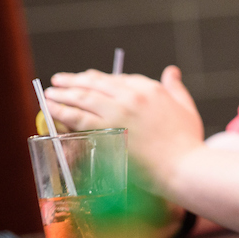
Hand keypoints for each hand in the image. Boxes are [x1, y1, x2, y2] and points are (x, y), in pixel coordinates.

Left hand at [44, 66, 203, 191]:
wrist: (182, 167)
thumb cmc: (187, 143)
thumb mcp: (186, 108)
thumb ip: (176, 87)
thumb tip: (171, 70)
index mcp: (151, 88)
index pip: (118, 79)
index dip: (99, 79)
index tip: (87, 79)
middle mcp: (132, 95)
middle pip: (96, 83)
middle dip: (75, 80)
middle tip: (59, 80)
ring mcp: (118, 112)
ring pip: (83, 97)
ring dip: (63, 94)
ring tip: (50, 94)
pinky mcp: (106, 131)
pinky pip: (78, 117)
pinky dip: (62, 112)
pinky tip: (51, 110)